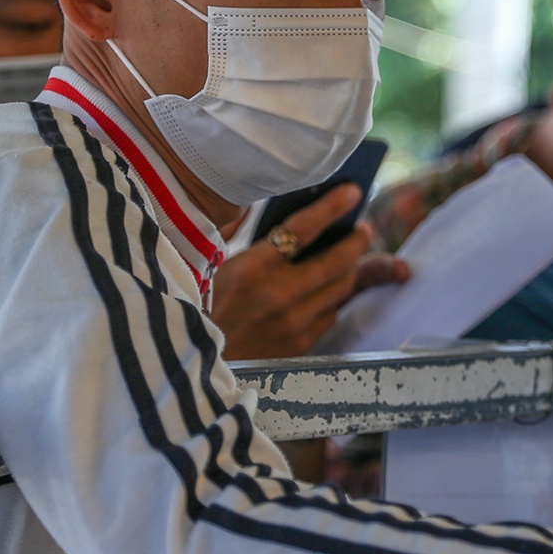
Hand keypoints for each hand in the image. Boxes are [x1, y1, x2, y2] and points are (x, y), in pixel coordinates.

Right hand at [211, 184, 408, 358]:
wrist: (191, 361)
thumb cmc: (202, 307)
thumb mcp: (214, 265)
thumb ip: (243, 235)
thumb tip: (271, 208)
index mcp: (253, 269)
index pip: (304, 228)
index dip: (333, 207)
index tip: (352, 192)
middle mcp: (278, 295)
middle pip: (338, 260)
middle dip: (357, 240)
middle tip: (361, 229)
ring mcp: (293, 323)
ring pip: (341, 288)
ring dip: (350, 269)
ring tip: (350, 257)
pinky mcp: (300, 346)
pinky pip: (331, 314)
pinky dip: (333, 299)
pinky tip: (329, 289)